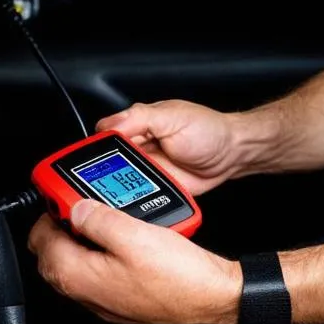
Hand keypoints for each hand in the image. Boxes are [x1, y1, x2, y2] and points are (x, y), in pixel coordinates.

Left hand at [28, 200, 241, 323]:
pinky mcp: (121, 301)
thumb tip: (76, 208)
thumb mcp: (134, 233)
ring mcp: (104, 300)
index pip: (41, 242)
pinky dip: (97, 254)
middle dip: (59, 227)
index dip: (48, 213)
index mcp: (79, 275)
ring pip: (74, 266)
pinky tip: (118, 240)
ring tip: (98, 217)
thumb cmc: (178, 274)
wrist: (210, 296)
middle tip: (75, 204)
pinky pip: (96, 274)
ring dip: (78, 240)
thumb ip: (98, 219)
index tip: (60, 195)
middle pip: (52, 256)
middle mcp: (86, 294)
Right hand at [97, 100, 238, 195]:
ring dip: (117, 191)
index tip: (91, 162)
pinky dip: (134, 203)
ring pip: (119, 184)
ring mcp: (147, 170)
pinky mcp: (156, 189)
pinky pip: (138, 198)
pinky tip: (133, 206)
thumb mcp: (172, 117)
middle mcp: (138, 148)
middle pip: (107, 165)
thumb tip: (110, 125)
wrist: (232, 155)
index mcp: (137, 126)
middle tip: (102, 185)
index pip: (103, 138)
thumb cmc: (208, 130)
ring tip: (117, 197)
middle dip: (102, 175)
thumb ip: (141, 118)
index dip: (94, 150)